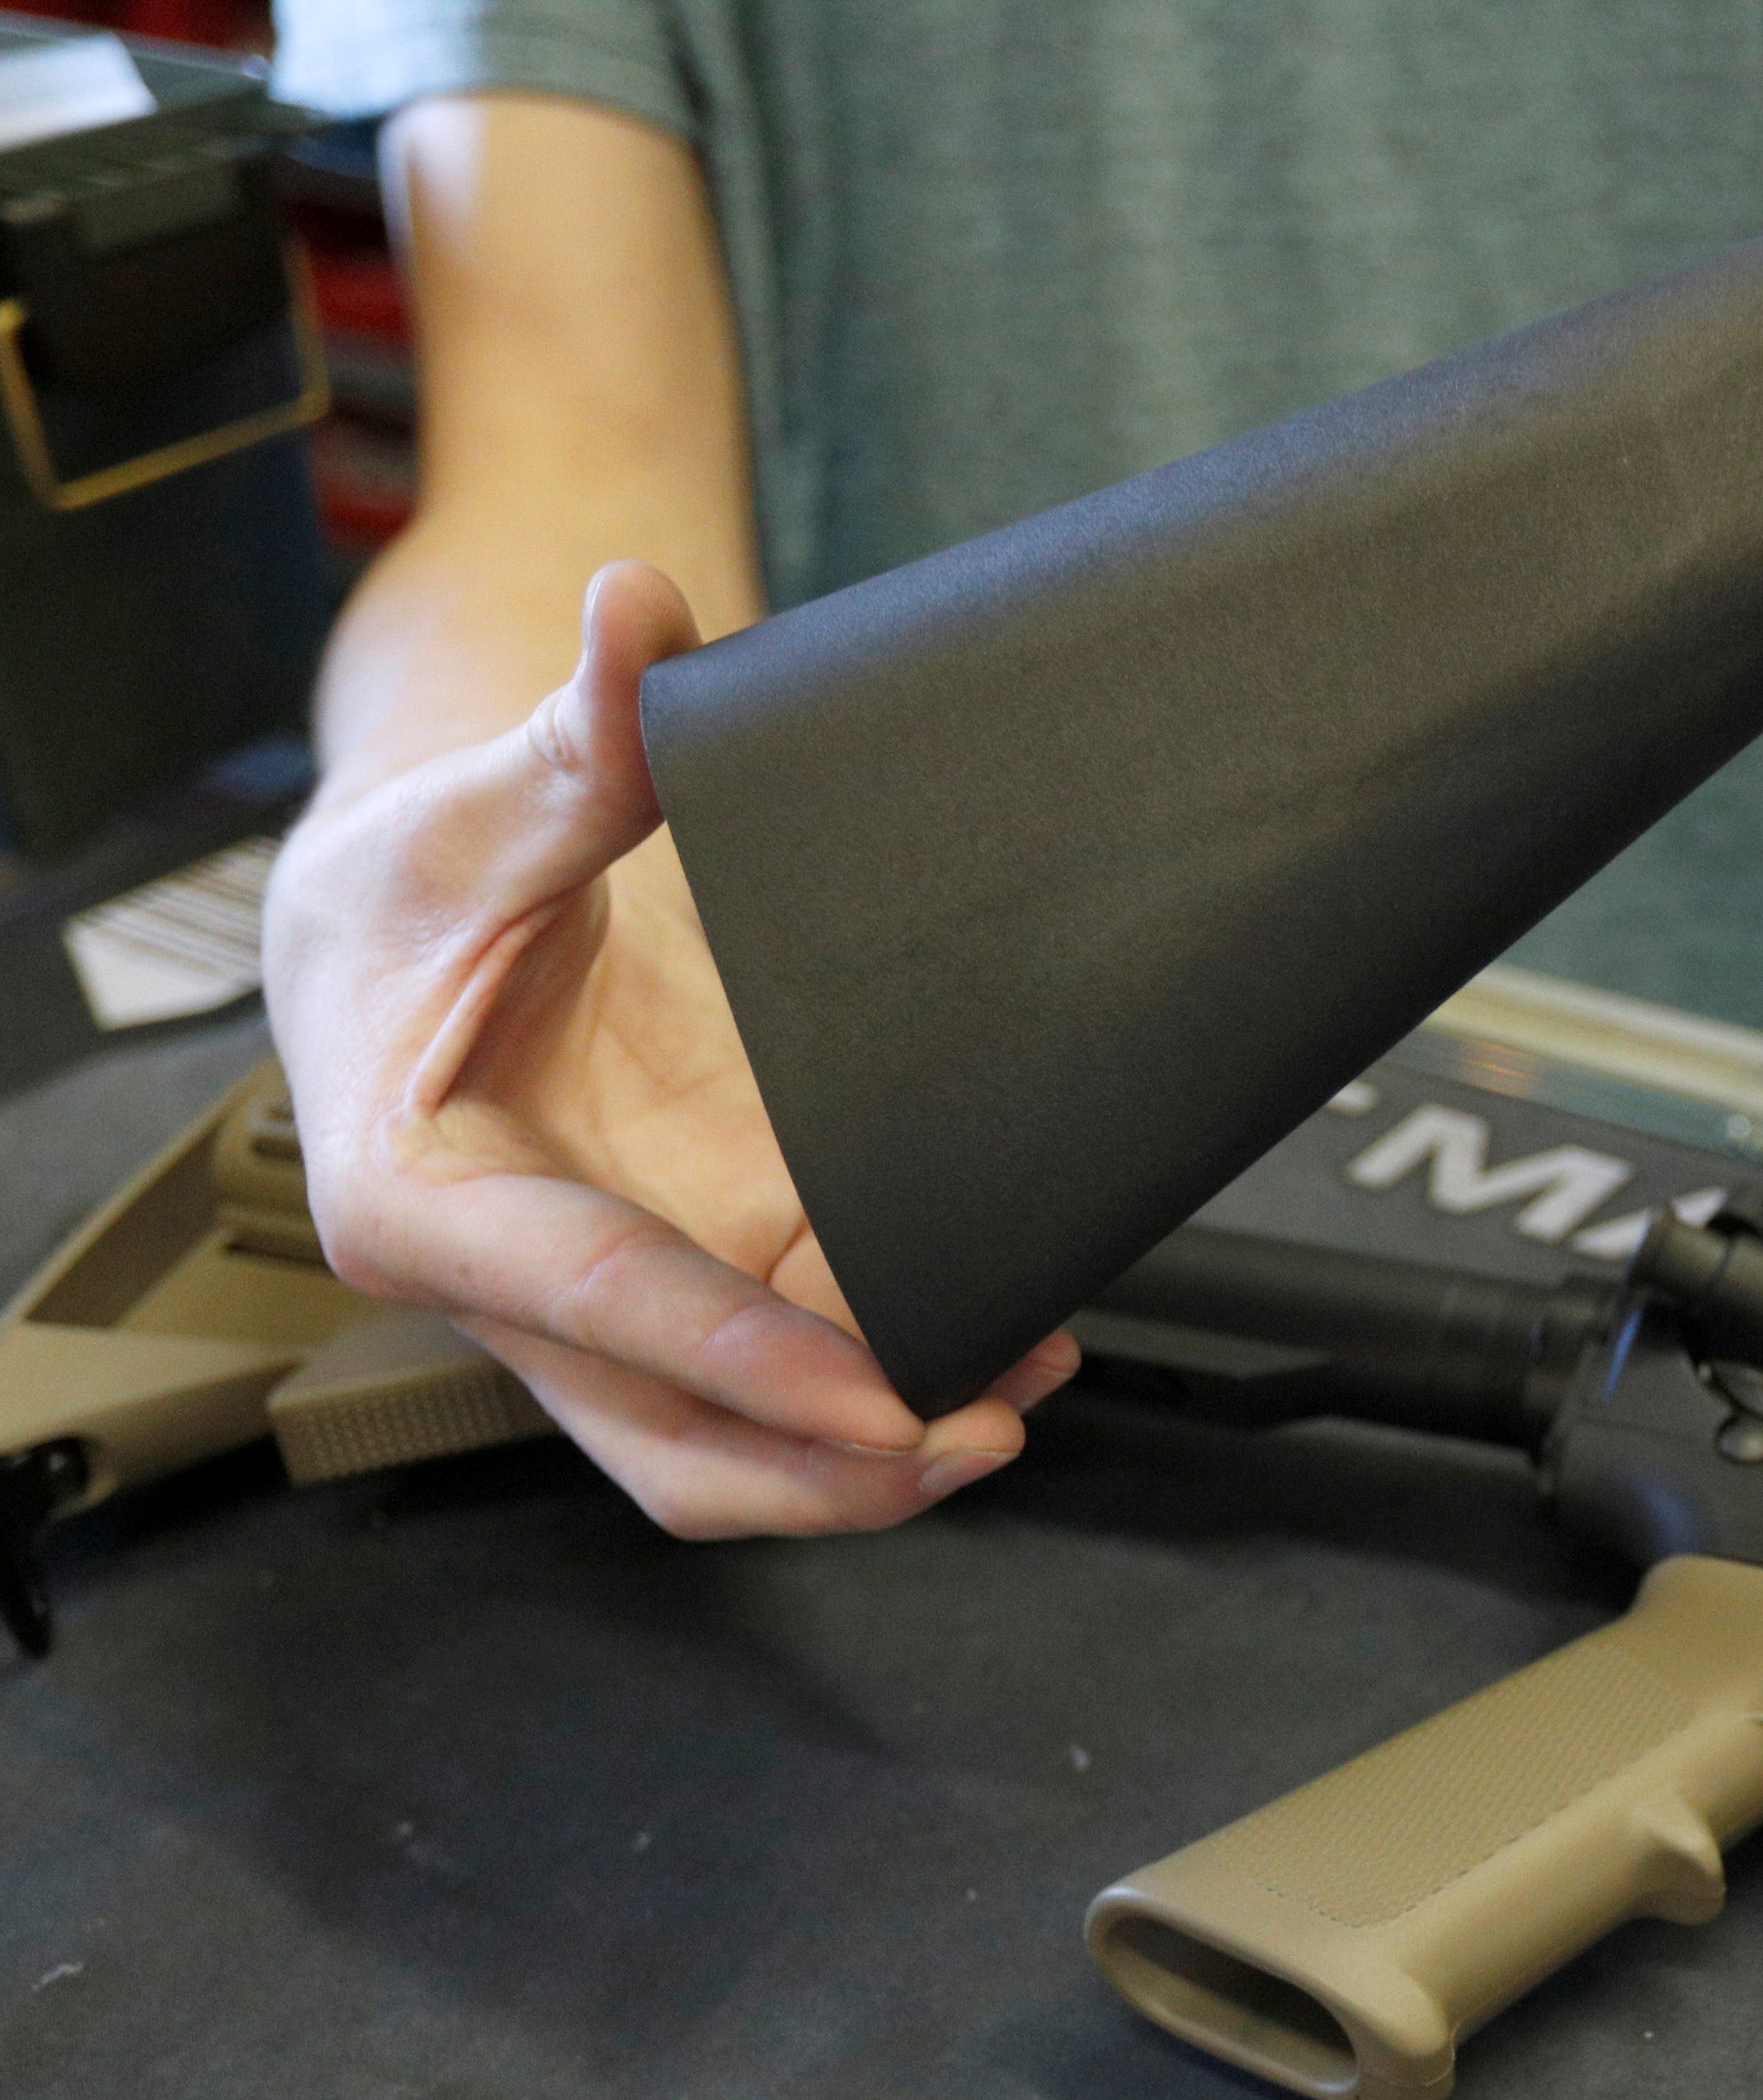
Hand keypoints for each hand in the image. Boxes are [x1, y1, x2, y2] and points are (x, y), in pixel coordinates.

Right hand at [263, 563, 1077, 1535]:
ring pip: (733, 1442)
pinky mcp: (679, 1280)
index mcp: (421, 1202)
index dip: (749, 1366)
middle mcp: (511, 1288)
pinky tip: (994, 1332)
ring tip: (1020, 1389)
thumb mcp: (474, 811)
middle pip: (673, 1443)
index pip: (607, 1305)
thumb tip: (638, 612)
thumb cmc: (404, 891)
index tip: (880, 1402)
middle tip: (979, 1427)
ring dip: (872, 1452)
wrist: (389, 934)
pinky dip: (879, 1376)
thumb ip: (575, 734)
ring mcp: (605, 1304)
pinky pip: (780, 1372)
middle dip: (827, 1472)